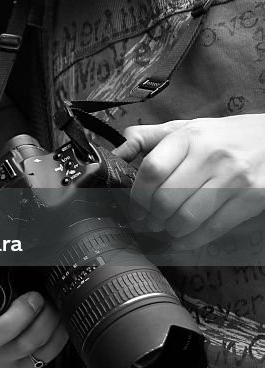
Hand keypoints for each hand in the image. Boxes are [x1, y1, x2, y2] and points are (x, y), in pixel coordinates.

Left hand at [113, 113, 264, 249]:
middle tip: (148, 223)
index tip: (134, 208)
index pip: (152, 169)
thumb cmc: (224, 136)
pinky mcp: (250, 199)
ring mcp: (232, 179)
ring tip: (166, 229)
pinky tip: (184, 238)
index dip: (137, 196)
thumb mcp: (188, 127)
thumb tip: (117, 152)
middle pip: (166, 199)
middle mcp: (210, 156)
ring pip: (187, 218)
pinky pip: (212, 229)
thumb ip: (150, 137)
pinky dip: (191, 240)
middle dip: (151, 218)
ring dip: (170, 231)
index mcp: (189, 136)